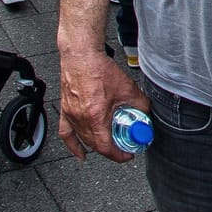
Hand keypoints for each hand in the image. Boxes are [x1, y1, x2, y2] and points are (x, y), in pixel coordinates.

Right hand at [56, 48, 149, 162]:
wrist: (81, 56)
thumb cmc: (99, 69)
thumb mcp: (128, 88)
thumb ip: (140, 104)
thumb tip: (146, 113)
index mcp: (95, 116)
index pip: (105, 147)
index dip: (118, 155)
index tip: (127, 155)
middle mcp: (80, 118)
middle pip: (95, 145)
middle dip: (110, 150)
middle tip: (122, 148)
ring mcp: (71, 116)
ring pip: (83, 139)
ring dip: (96, 145)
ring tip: (108, 144)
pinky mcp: (65, 110)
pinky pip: (66, 133)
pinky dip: (73, 145)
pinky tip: (79, 152)